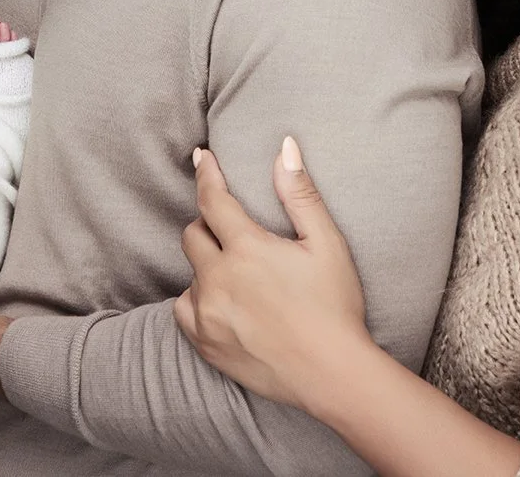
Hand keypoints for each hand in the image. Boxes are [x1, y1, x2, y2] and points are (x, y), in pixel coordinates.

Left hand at [174, 138, 372, 408]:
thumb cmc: (335, 306)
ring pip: (190, 273)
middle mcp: (219, 279)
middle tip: (234, 230)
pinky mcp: (206, 345)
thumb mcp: (327, 243)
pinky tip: (222, 302)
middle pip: (193, 234)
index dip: (206, 174)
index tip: (201, 157)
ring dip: (206, 265)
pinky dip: (197, 299)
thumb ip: (300, 193)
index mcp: (248, 249)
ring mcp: (208, 315)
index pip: (213, 200)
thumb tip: (285, 146)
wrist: (333, 374)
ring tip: (237, 274)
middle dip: (209, 224)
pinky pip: (184, 310)